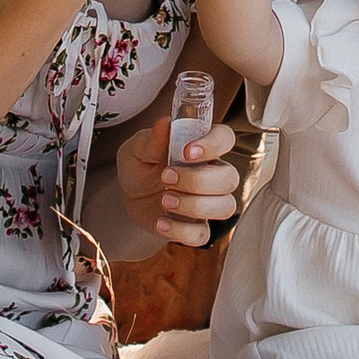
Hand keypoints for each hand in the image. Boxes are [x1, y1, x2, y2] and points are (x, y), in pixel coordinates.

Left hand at [113, 107, 241, 249]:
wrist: (129, 196)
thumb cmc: (140, 165)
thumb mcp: (138, 148)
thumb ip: (152, 139)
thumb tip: (165, 123)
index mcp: (202, 147)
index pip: (225, 138)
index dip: (214, 144)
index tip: (188, 151)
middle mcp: (212, 173)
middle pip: (229, 178)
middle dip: (198, 180)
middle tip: (166, 177)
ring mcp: (207, 202)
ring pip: (225, 207)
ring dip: (195, 206)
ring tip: (164, 200)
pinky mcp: (196, 226)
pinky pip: (203, 234)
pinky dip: (182, 230)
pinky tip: (161, 222)